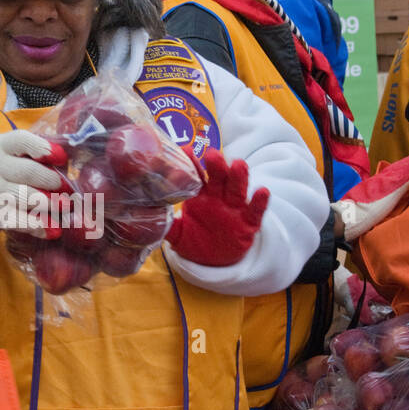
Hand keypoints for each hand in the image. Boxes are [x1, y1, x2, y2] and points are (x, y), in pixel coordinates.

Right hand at [0, 131, 66, 234]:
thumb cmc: (8, 164)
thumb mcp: (16, 151)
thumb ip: (40, 153)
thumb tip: (69, 165)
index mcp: (3, 145)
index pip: (23, 141)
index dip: (44, 149)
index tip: (62, 158)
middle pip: (28, 172)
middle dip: (52, 180)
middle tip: (68, 188)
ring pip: (23, 198)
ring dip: (48, 203)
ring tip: (66, 206)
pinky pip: (18, 222)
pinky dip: (38, 227)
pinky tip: (54, 230)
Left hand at [165, 149, 268, 266]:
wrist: (215, 259)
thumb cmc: (195, 240)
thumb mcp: (178, 234)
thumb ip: (166, 225)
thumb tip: (146, 218)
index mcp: (200, 196)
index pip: (195, 176)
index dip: (191, 164)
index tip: (185, 150)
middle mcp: (218, 197)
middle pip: (219, 178)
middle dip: (217, 166)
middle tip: (212, 154)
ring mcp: (234, 208)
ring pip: (238, 189)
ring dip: (239, 177)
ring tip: (238, 165)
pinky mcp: (248, 223)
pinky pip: (255, 211)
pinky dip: (259, 202)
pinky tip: (262, 191)